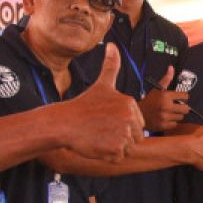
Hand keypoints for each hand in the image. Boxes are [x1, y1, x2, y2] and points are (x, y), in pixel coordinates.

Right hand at [63, 43, 143, 161]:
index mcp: (130, 103)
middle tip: (102, 130)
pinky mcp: (116, 149)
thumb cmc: (83, 105)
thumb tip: (113, 45)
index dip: (123, 125)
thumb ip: (111, 66)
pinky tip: (97, 145)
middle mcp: (130, 118)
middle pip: (136, 136)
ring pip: (128, 148)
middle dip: (121, 136)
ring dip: (115, 147)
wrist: (64, 124)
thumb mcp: (101, 84)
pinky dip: (109, 155)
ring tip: (100, 136)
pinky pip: (119, 157)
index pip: (138, 123)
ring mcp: (123, 134)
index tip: (107, 120)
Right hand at [140, 66, 191, 131]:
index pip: (185, 96)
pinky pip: (175, 124)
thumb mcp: (157, 89)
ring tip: (169, 113)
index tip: (180, 98)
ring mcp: (165, 117)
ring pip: (181, 117)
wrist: (138, 114)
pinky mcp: (164, 125)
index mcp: (165, 95)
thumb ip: (166, 79)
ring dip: (177, 115)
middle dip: (182, 107)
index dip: (183, 97)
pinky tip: (166, 119)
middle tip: (177, 107)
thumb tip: (171, 67)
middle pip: (186, 108)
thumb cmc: (150, 100)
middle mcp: (166, 106)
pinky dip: (172, 122)